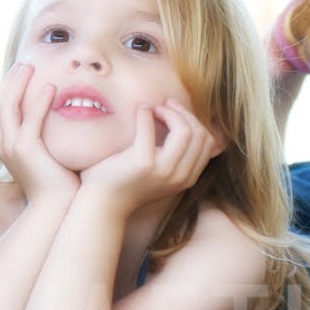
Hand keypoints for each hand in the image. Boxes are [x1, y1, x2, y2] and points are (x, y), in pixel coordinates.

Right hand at [0, 63, 78, 202]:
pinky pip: (29, 120)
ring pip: (7, 107)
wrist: (57, 207)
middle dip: (9, 81)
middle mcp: (3, 145)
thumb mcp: (45, 155)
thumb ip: (44, 137)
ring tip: (31, 67)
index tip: (19, 72)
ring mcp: (11, 148)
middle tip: (24, 63)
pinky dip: (38, 102)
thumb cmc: (57, 182)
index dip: (4, 88)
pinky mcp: (26, 151)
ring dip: (18, 84)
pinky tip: (49, 87)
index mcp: (5, 146)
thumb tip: (54, 119)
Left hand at [80, 98, 216, 214]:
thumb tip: (187, 125)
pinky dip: (145, 113)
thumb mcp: (160, 174)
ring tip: (153, 109)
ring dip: (169, 112)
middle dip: (183, 113)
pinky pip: (149, 128)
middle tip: (165, 105)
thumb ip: (176, 158)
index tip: (175, 111)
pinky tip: (140, 110)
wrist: (103, 204)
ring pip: (184, 130)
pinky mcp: (142, 163)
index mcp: (187, 178)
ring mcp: (163, 170)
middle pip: (199, 134)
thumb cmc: (128, 183)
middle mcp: (180, 176)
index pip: (207, 142)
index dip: (193, 121)